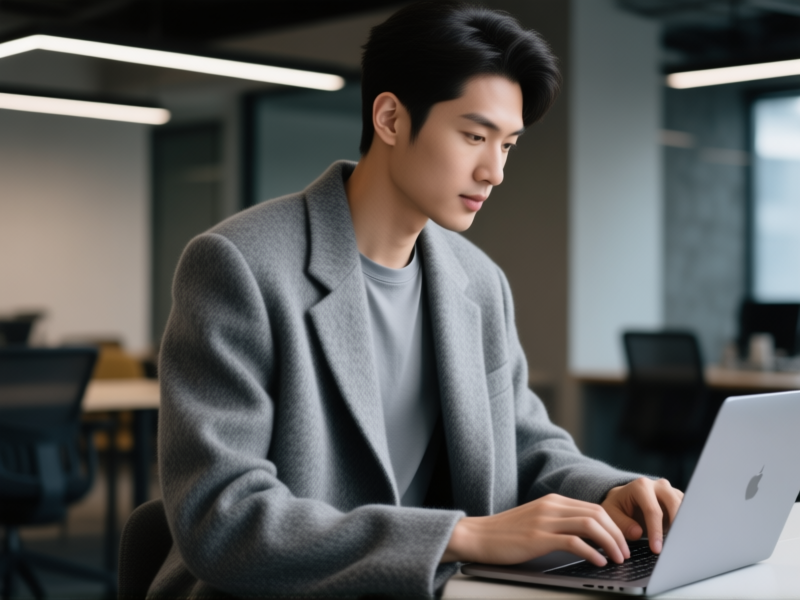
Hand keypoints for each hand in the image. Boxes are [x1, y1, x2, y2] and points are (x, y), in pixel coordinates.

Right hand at [441, 493, 629, 565]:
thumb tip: (586, 538)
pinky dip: (592, 552)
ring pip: (591, 525)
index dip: (615, 525)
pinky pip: (574, 541)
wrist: (477, 536)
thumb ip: (558, 523)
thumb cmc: (506, 534)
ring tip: (617, 559)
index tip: (623, 542)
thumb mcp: (536, 521)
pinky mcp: (538, 537)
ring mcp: (545, 520)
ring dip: (610, 543)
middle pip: (598, 514)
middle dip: (618, 535)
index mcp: (553, 501)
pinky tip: (599, 562)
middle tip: (625, 553)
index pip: (595, 508)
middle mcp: (552, 506)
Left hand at [601, 478, 683, 554]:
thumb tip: (638, 533)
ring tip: (680, 543)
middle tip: (674, 547)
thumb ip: (622, 523)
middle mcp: (658, 485)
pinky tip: (682, 538)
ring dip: (684, 524)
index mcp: (641, 486)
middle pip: (674, 505)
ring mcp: (671, 491)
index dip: (655, 531)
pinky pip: (688, 510)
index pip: (653, 510)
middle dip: (676, 527)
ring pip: (685, 506)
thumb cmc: (618, 507)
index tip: (656, 549)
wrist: (624, 499)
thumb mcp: (611, 514)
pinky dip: (687, 524)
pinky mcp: (679, 499)